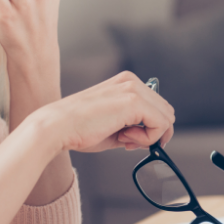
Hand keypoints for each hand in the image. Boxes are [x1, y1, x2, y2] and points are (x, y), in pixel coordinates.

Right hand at [25, 72, 175, 153]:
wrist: (57, 127)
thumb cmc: (78, 129)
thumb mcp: (112, 123)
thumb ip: (133, 125)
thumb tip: (153, 137)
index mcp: (125, 82)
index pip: (156, 105)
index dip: (149, 128)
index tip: (130, 139)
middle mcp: (131, 81)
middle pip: (166, 111)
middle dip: (153, 132)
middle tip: (128, 142)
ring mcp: (133, 89)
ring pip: (166, 118)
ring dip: (149, 136)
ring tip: (124, 140)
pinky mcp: (134, 101)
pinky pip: (160, 125)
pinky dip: (148, 139)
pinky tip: (125, 139)